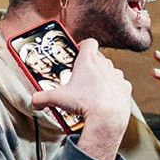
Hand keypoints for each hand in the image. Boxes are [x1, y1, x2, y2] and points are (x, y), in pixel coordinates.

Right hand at [31, 38, 131, 159]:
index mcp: (88, 61)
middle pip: (98, 56)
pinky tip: (105, 97)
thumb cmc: (84, 104)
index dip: (83, 45)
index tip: (77, 50)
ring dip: (102, 75)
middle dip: (90, 63)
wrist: (107, 117)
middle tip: (80, 75)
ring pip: (110, 69)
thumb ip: (42, 98)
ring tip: (93, 88)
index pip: (88, 42)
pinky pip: (119, 83)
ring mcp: (117, 76)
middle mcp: (104, 65)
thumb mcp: (57, 99)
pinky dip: (113, 88)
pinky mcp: (125, 87)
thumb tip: (34, 101)